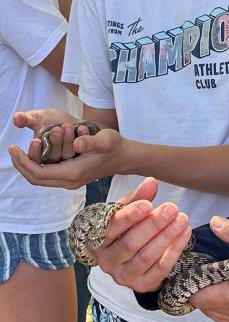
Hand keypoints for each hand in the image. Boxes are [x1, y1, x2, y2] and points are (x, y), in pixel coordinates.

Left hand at [9, 128, 125, 188]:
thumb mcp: (105, 140)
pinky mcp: (71, 176)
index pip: (40, 173)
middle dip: (21, 165)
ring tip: (18, 151)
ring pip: (41, 178)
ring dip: (28, 166)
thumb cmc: (114, 147)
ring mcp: (70, 180)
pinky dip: (36, 166)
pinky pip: (47, 175)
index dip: (23, 162)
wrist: (123, 157)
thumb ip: (91, 141)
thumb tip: (77, 142)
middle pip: (36, 179)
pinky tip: (33, 154)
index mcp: (74, 173)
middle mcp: (70, 181)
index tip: (14, 147)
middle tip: (12, 149)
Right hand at [13, 109, 78, 163]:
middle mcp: (56, 161)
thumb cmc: (53, 120)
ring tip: (67, 125)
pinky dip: (82, 137)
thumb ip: (26, 119)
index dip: (35, 153)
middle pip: (53, 160)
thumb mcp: (38, 117)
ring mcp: (71, 159)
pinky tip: (82, 128)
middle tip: (56, 130)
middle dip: (54, 144)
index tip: (36, 140)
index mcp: (41, 156)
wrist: (74, 120)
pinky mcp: (84, 154)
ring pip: (68, 156)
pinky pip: (83, 150)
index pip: (35, 163)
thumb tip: (17, 118)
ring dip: (67, 141)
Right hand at [94, 177, 191, 291]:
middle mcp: (107, 261)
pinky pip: (161, 269)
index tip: (147, 204)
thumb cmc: (126, 229)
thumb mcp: (127, 210)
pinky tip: (185, 233)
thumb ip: (138, 197)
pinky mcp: (142, 285)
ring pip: (147, 256)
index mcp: (97, 239)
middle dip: (154, 224)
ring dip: (167, 236)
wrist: (130, 259)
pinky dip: (175, 250)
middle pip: (131, 243)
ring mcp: (124, 276)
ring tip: (182, 218)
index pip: (111, 228)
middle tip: (172, 208)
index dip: (130, 217)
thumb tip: (151, 182)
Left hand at [190, 218, 228, 321]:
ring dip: (208, 299)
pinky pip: (228, 319)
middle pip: (205, 307)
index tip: (190, 267)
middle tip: (198, 269)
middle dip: (197, 289)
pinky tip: (225, 290)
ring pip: (215, 315)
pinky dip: (220, 307)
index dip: (191, 283)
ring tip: (209, 278)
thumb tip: (215, 223)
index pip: (201, 297)